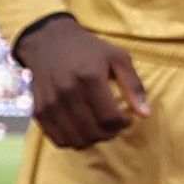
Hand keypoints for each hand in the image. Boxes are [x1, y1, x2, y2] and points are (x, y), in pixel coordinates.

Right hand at [18, 13, 150, 149]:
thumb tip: (145, 114)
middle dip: (111, 133)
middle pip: (94, 132)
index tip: (127, 117)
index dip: (124, 124)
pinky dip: (74, 141)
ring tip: (100, 127)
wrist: (49, 42)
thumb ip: (134, 86)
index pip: (110, 118)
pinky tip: (82, 129)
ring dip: (94, 140)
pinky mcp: (38, 112)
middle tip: (115, 124)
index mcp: (89, 78)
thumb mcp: (118, 58)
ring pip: (77, 141)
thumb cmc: (89, 50)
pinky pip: (59, 140)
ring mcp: (50, 104)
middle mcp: (67, 92)